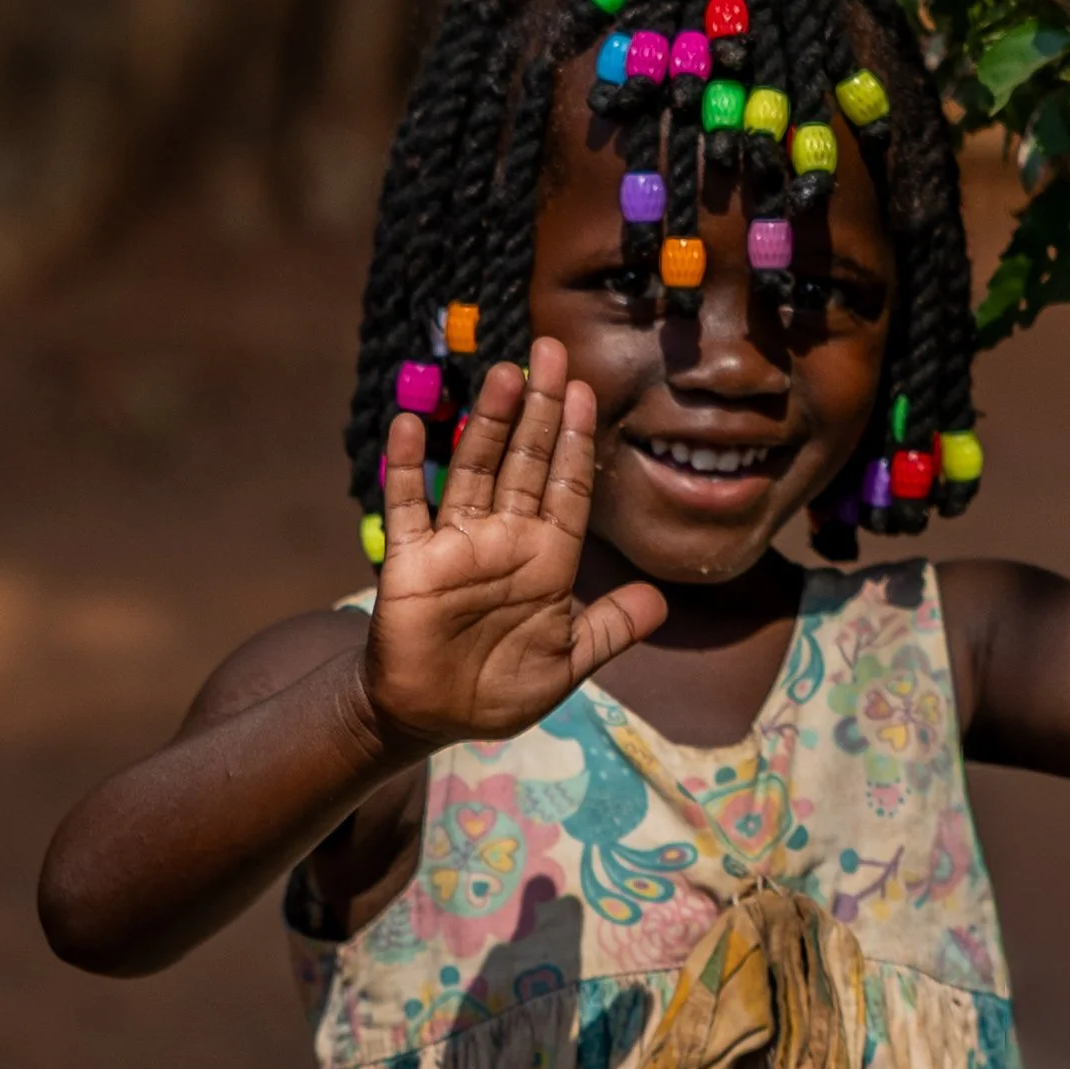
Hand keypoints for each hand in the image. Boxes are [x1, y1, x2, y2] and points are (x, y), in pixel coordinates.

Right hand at [364, 338, 665, 755]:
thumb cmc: (500, 687)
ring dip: (487, 423)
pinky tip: (411, 422)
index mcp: (549, 557)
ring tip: (503, 373)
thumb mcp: (568, 661)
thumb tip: (661, 604)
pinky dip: (408, 466)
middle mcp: (505, 538)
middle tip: (550, 350)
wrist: (433, 718)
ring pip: (475, 469)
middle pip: (526, 461)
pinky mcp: (412, 562)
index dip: (576, 439)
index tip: (584, 390)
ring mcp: (458, 544)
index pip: (567, 485)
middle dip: (539, 409)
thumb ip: (611, 629)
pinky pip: (408, 505)